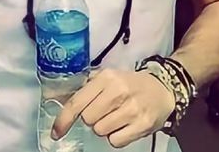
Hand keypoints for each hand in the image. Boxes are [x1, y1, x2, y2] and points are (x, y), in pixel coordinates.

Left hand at [52, 68, 174, 147]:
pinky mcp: (142, 125)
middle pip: (88, 119)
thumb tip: (58, 98)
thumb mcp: (108, 78)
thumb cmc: (129, 84)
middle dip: (91, 119)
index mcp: (106, 78)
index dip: (64, 119)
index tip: (56, 132)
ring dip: (104, 128)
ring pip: (101, 131)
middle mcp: (118, 91)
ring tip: (115, 117)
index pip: (78, 102)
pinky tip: (123, 126)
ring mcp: (131, 109)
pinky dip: (116, 137)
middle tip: (103, 111)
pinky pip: (116, 141)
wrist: (162, 89)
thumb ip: (86, 88)